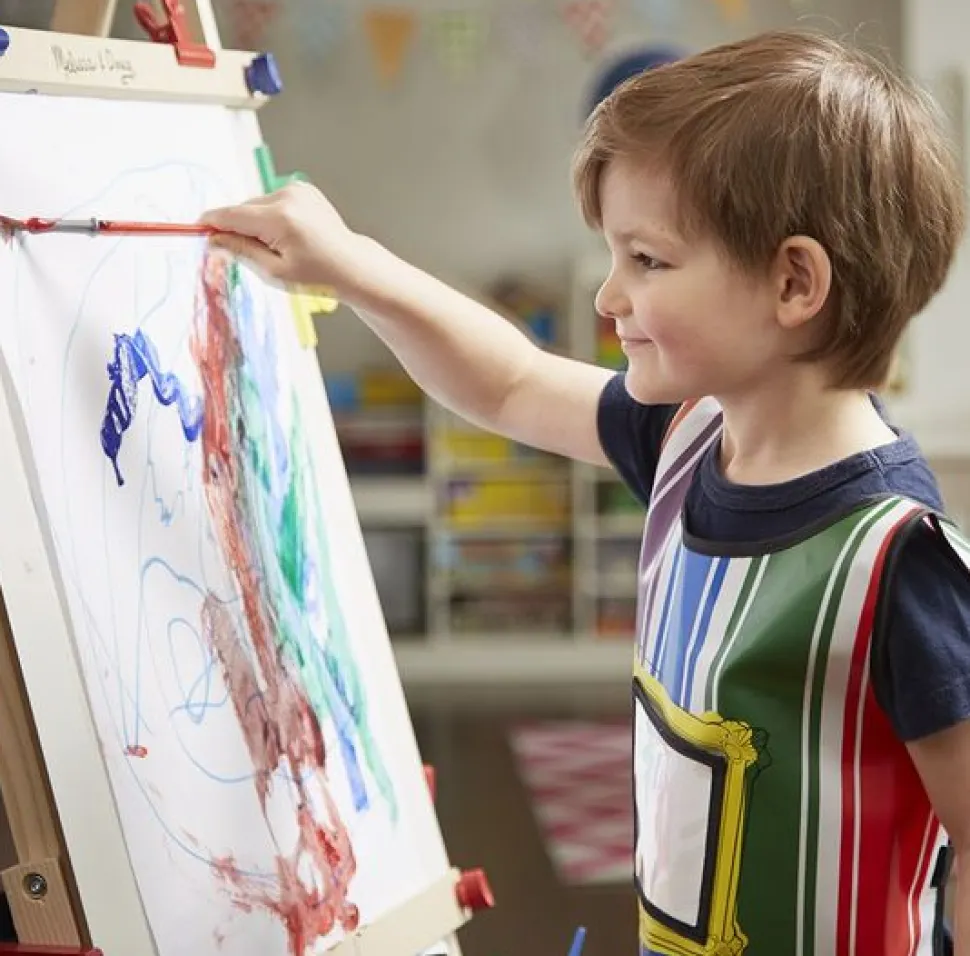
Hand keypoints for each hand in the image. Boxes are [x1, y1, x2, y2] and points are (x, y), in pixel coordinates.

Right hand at [201, 182, 370, 294]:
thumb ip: (240, 251)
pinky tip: (290, 235)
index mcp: (280, 218)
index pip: (232, 214)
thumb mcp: (274, 272)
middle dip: (240, 229)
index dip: (211, 223)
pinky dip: (271, 217)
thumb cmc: (317, 276)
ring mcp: (297, 190)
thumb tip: (212, 239)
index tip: (195, 230)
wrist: (352, 266)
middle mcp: (288, 197)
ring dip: (256, 224)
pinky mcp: (302, 189)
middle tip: (256, 256)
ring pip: (256, 205)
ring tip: (280, 247)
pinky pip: (271, 202)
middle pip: (243, 209)